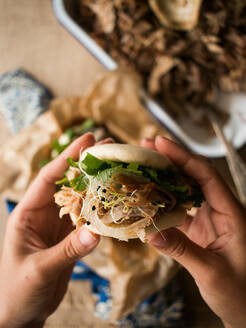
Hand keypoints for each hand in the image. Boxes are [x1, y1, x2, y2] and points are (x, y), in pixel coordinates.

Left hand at [0, 133, 101, 327]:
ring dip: (97, 184)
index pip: (47, 179)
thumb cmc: (17, 291)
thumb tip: (96, 232)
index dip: (66, 158)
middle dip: (87, 164)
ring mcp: (58, 225)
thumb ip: (67, 251)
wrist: (21, 314)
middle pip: (67, 183)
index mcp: (27, 214)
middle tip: (108, 146)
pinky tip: (115, 200)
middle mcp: (43, 214)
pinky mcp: (69, 237)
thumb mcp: (39, 270)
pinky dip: (101, 209)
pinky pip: (88, 218)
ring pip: (80, 198)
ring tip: (117, 167)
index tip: (86, 140)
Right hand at [142, 136, 245, 327]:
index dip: (184, 157)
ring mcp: (208, 218)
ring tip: (143, 165)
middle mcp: (220, 210)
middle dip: (170, 159)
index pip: (206, 176)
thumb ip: (182, 250)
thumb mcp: (211, 272)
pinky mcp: (199, 228)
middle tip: (145, 147)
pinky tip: (147, 196)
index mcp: (232, 213)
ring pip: (185, 189)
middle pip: (194, 176)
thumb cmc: (239, 293)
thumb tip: (149, 232)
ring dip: (164, 177)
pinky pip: (178, 208)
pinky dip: (162, 200)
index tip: (161, 143)